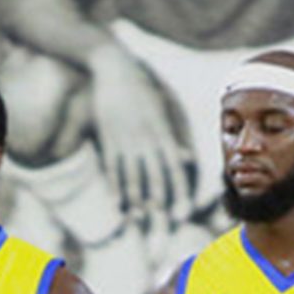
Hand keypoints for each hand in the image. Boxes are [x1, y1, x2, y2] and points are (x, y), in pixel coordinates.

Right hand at [88, 48, 186, 231]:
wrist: (114, 67)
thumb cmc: (141, 88)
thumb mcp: (160, 110)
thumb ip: (172, 137)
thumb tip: (186, 158)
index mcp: (162, 132)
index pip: (176, 168)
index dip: (181, 192)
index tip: (185, 213)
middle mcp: (146, 139)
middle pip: (155, 178)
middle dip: (161, 204)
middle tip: (164, 227)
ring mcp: (125, 140)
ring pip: (132, 177)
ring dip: (136, 202)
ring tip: (139, 222)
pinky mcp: (108, 139)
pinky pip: (112, 169)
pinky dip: (115, 188)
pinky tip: (117, 205)